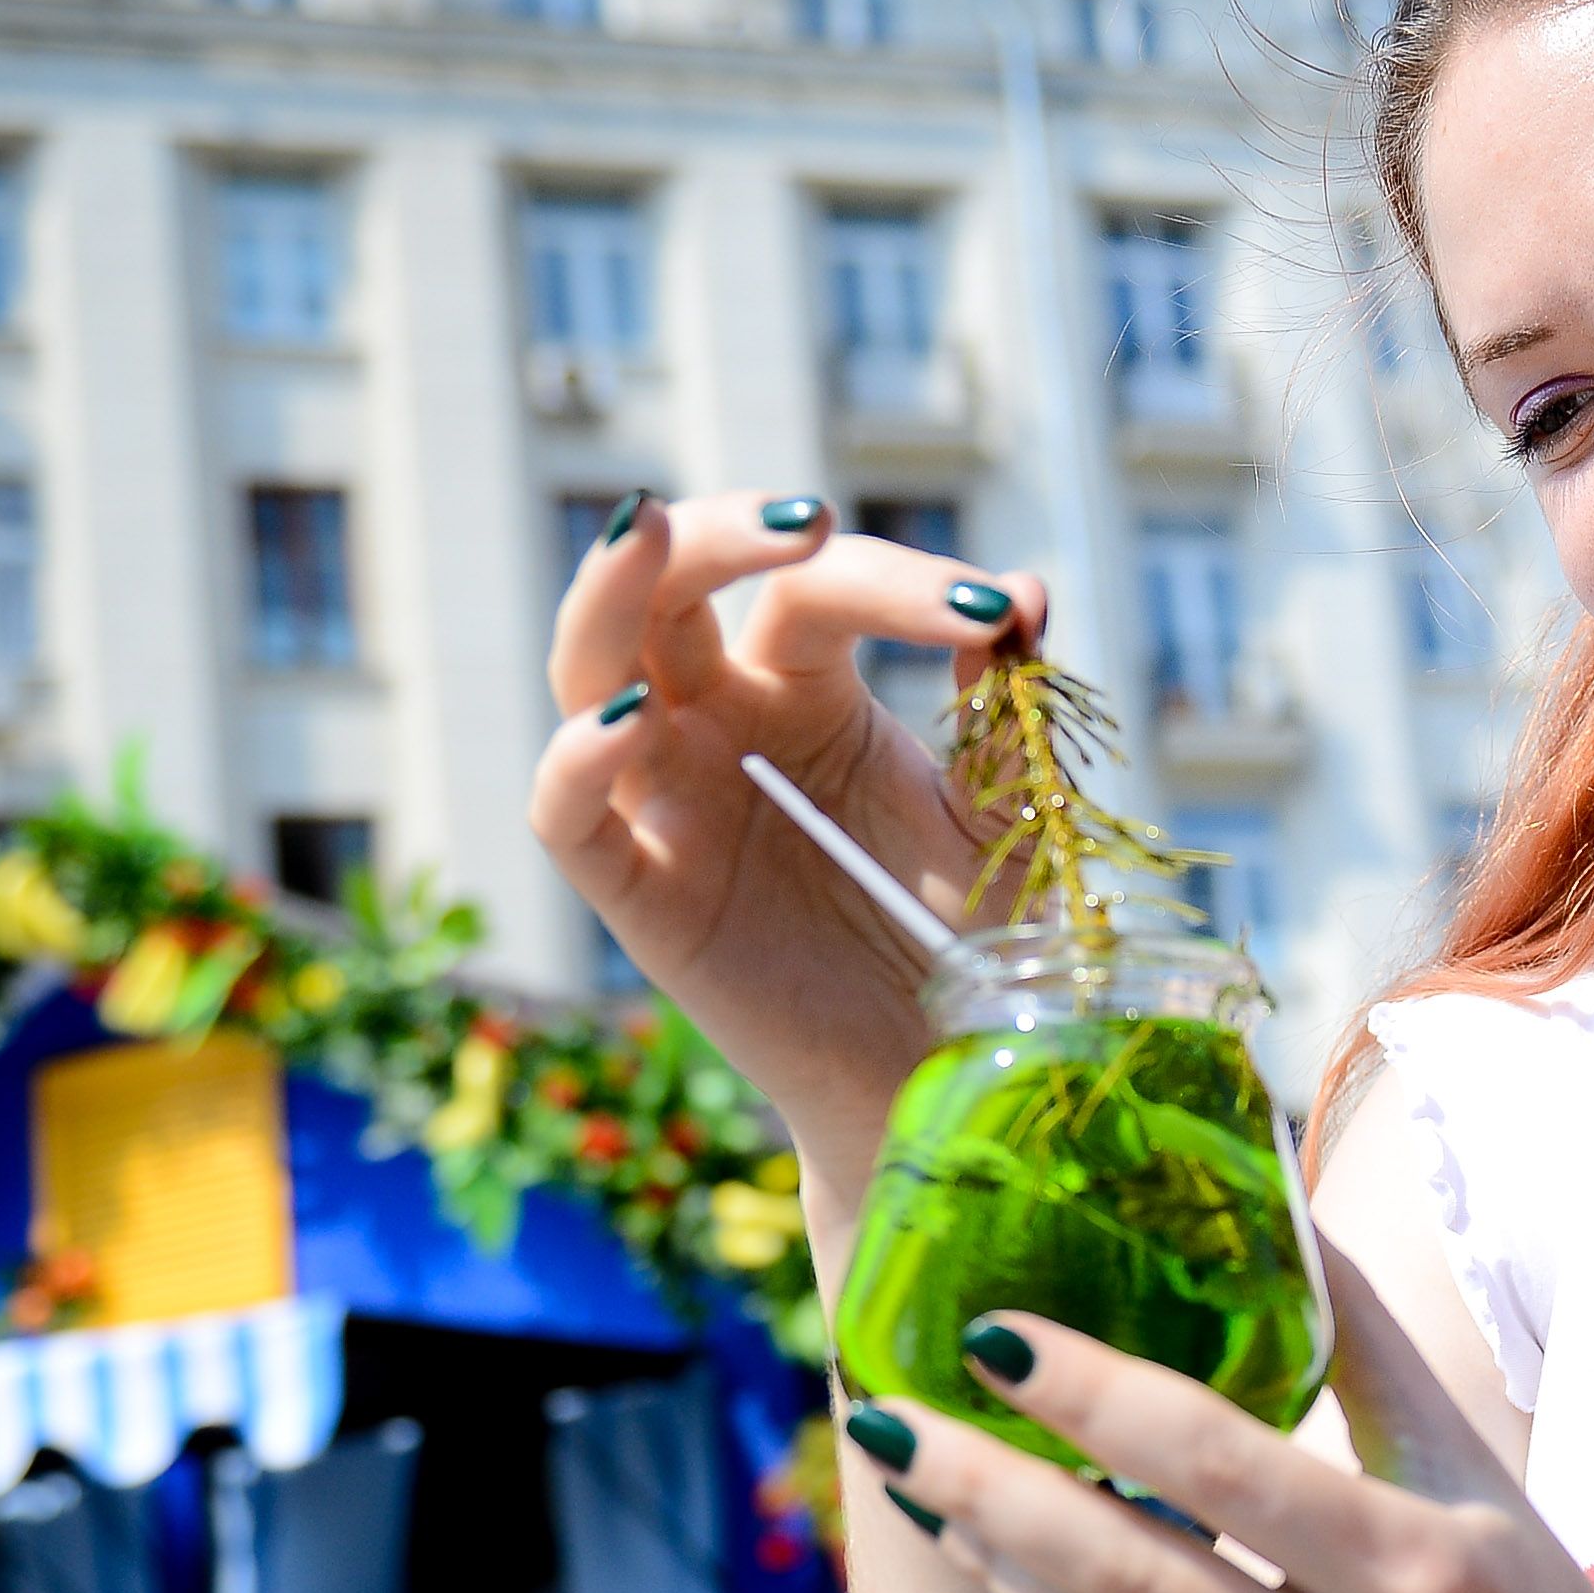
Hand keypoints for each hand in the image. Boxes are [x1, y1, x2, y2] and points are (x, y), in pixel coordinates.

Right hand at [525, 492, 1048, 1202]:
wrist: (942, 1073)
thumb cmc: (968, 937)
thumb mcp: (1007, 815)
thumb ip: (1004, 711)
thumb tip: (1024, 590)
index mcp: (806, 688)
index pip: (817, 592)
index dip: (898, 582)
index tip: (996, 610)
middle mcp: (720, 725)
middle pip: (672, 588)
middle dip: (723, 531)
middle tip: (805, 519)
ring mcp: (668, 800)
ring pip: (590, 667)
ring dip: (609, 591)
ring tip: (654, 530)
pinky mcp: (639, 895)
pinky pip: (569, 816)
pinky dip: (580, 761)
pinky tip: (632, 721)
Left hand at [841, 1258, 1593, 1592]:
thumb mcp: (1470, 1469)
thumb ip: (1365, 1346)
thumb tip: (1265, 1200)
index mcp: (1419, 1572)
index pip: (1221, 1465)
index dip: (1095, 1395)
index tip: (992, 1333)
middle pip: (1127, 1570)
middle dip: (987, 1487)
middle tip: (879, 1411)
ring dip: (993, 1551)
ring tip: (911, 1466)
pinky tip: (997, 1552)